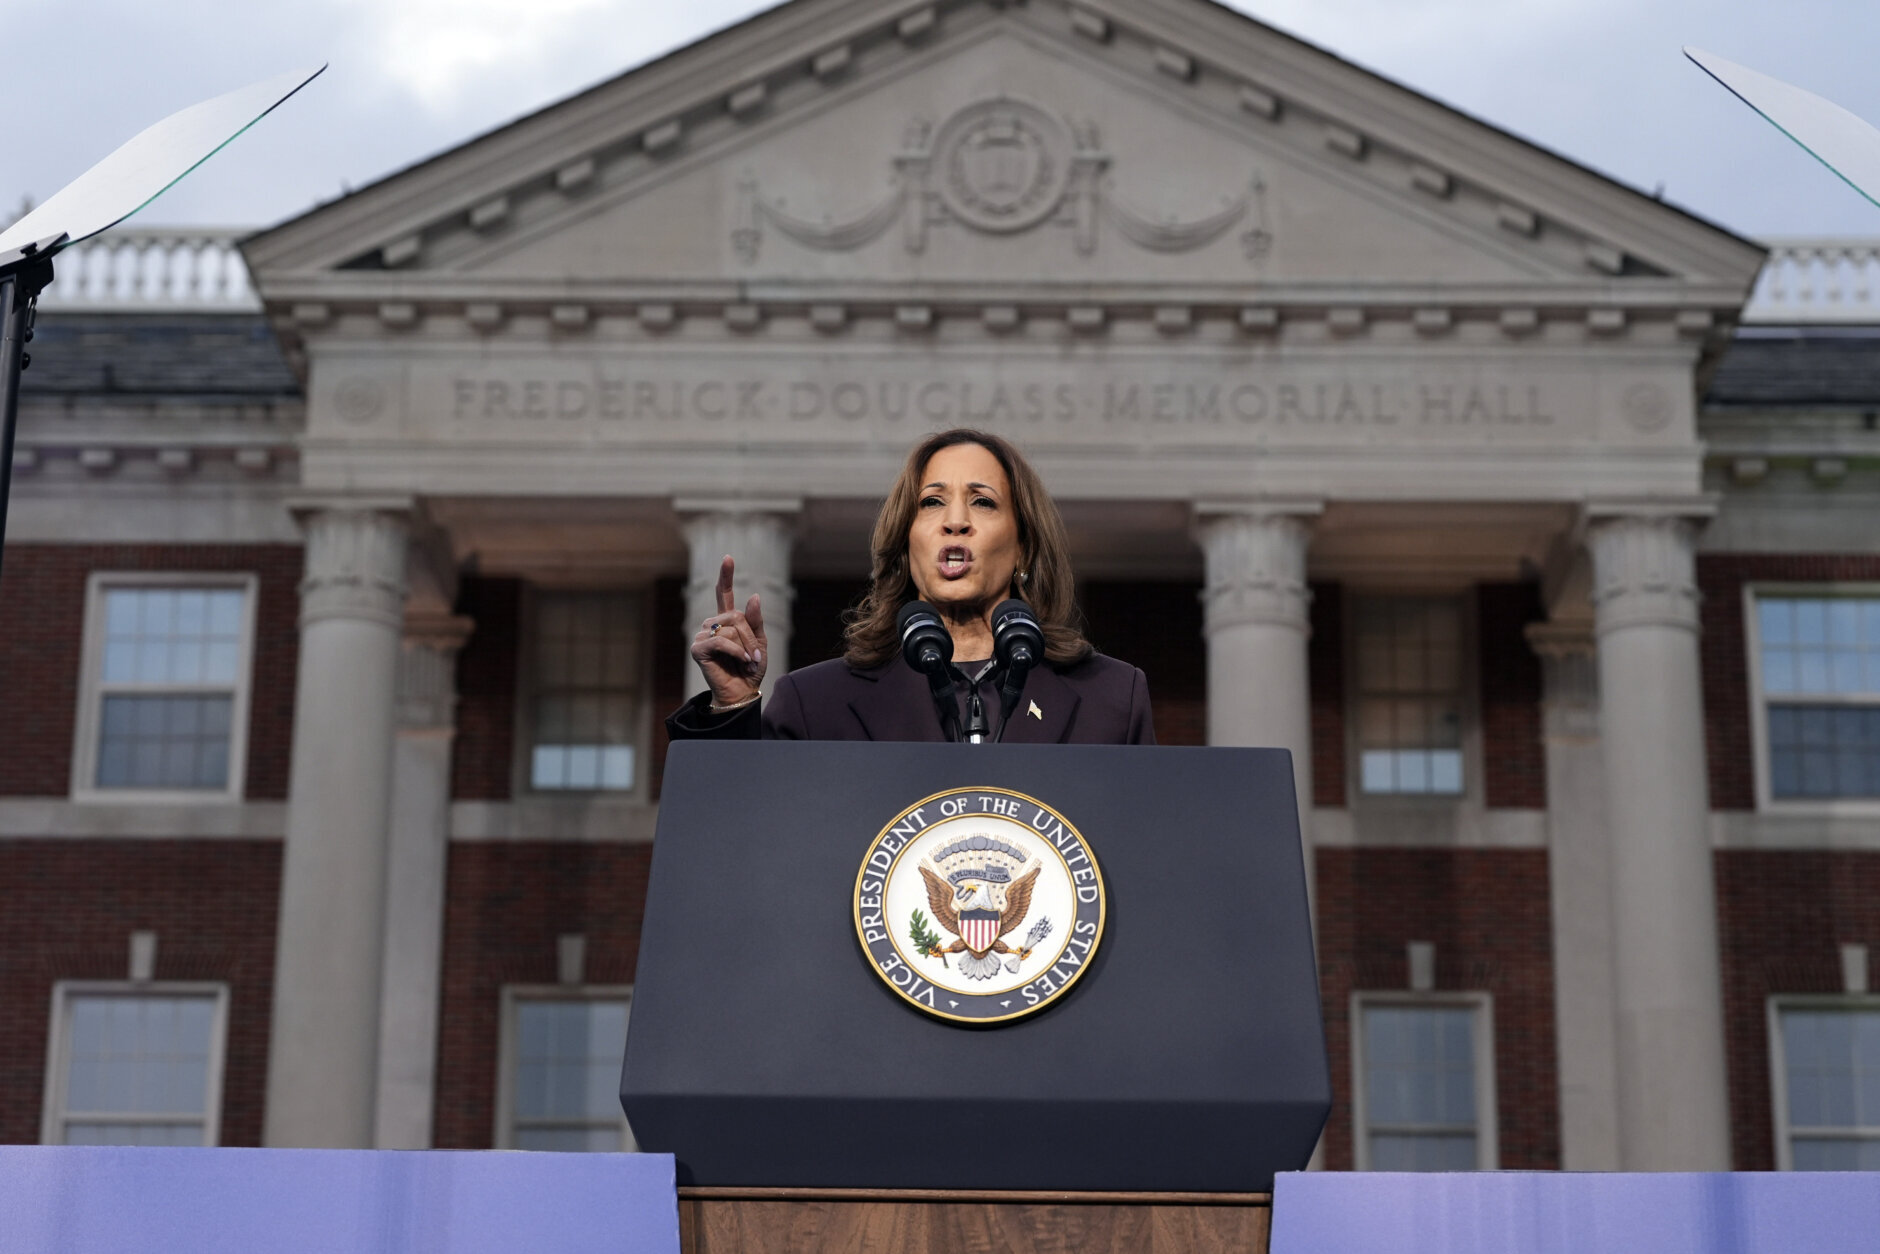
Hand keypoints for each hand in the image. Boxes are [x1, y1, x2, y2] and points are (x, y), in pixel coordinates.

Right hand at [690, 555, 766, 708]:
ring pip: (730, 628)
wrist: (742, 692)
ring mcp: (702, 635)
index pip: (724, 594)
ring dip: (745, 647)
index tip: (728, 557)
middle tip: (754, 657)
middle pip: (736, 616)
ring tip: (747, 662)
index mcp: (727, 621)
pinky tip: (741, 661)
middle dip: (750, 636)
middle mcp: (712, 625)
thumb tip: (753, 596)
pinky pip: (722, 640)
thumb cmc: (750, 669)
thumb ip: (755, 620)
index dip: (725, 576)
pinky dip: (736, 651)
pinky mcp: (698, 648)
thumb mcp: (760, 643)